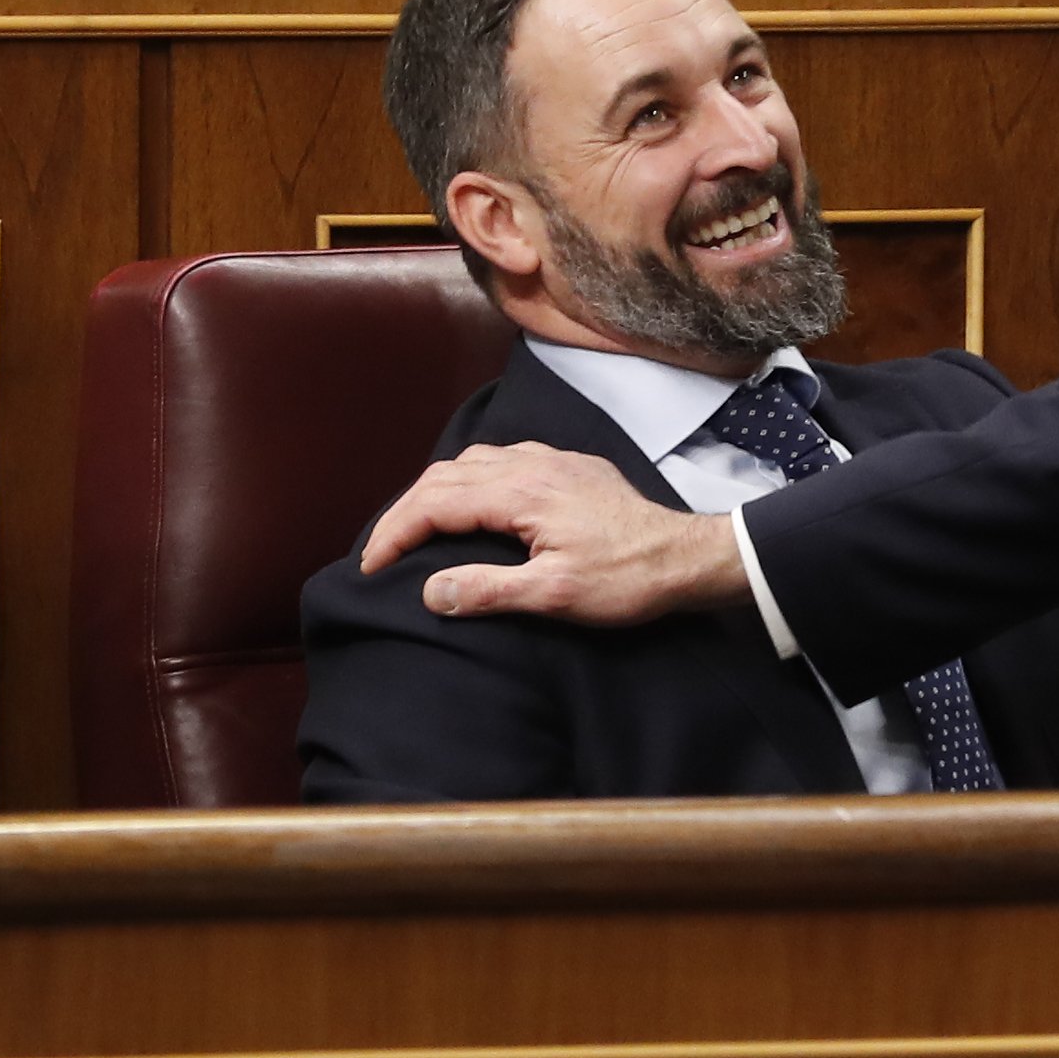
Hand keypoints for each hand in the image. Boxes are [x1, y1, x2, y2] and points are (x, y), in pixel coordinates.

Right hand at [361, 441, 750, 624]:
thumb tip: (430, 590)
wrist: (687, 557)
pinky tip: (475, 503)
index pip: (435, 502)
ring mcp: (552, 462)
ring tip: (417, 528)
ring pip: (473, 462)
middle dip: (406, 511)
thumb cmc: (627, 580)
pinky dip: (470, 480)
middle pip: (445, 475)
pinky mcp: (570, 468)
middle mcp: (532, 465)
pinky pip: (503, 460)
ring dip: (436, 491)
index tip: (371, 565)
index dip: (394, 532)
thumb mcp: (555, 597)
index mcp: (521, 493)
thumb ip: (489, 591)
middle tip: (382, 551)